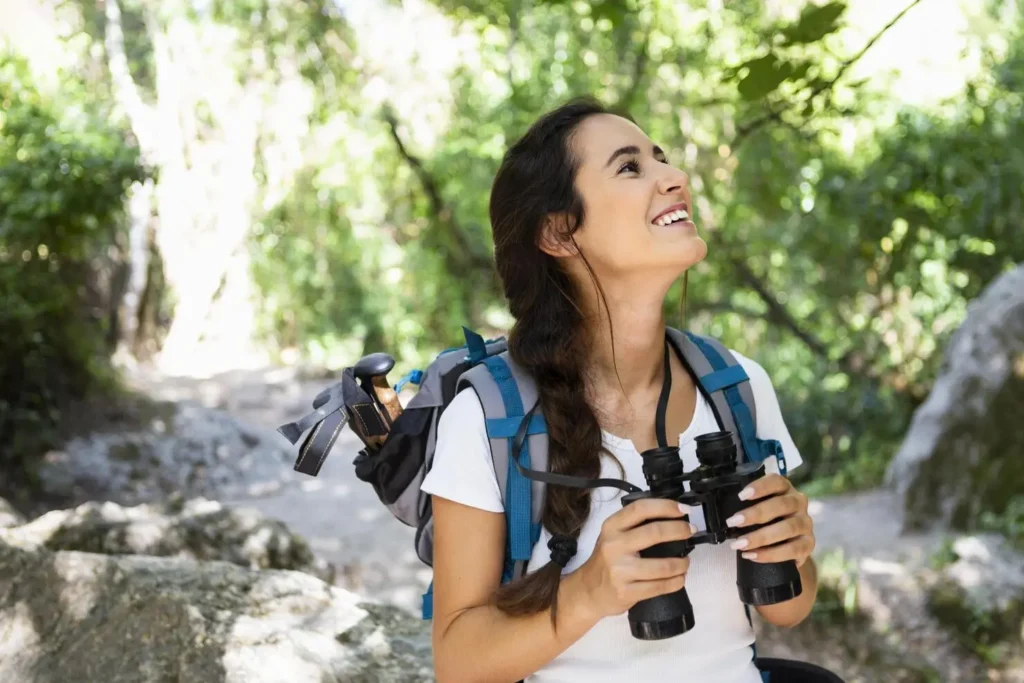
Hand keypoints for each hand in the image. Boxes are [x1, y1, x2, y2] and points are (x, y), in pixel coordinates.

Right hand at [577, 498, 695, 619]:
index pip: (640, 509)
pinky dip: (676, 582)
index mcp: (611, 527)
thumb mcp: (612, 536)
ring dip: (682, 563)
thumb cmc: (606, 560)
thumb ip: (634, 525)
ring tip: (685, 562)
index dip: (665, 506)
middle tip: (690, 531)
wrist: (588, 591)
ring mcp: (620, 570)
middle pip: (654, 533)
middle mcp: (614, 546)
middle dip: (679, 530)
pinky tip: (679, 578)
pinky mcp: (626, 592)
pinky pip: (659, 587)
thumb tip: (671, 516)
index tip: (683, 509)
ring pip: (663, 565)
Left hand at [726, 474, 814, 566]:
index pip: (776, 482)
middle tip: (733, 522)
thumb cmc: (769, 519)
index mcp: (785, 489)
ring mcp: (806, 524)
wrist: (789, 541)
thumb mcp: (760, 507)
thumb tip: (722, 509)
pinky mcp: (808, 545)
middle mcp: (799, 503)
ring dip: (761, 537)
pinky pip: (793, 549)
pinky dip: (770, 554)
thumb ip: (747, 504)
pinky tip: (752, 555)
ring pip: (788, 528)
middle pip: (781, 505)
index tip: (742, 495)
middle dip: (755, 514)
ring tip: (739, 544)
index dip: (760, 486)